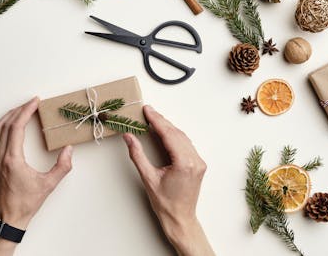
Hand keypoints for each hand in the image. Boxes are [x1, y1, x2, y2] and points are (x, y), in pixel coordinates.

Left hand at [0, 97, 71, 255]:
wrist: (9, 218)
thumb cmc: (26, 203)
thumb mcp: (49, 185)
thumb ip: (62, 166)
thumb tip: (69, 149)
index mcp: (12, 159)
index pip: (17, 127)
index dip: (26, 111)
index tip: (35, 102)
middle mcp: (0, 156)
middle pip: (6, 124)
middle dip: (19, 110)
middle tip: (31, 103)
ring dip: (8, 117)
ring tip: (21, 110)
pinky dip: (0, 127)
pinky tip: (7, 126)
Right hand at [123, 105, 213, 255]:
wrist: (180, 218)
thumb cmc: (165, 203)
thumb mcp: (148, 178)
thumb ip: (137, 155)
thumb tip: (129, 137)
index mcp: (184, 163)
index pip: (169, 134)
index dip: (156, 120)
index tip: (147, 110)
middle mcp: (195, 160)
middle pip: (176, 133)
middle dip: (161, 121)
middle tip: (148, 111)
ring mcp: (198, 162)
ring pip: (182, 137)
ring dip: (168, 127)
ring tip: (153, 119)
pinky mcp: (198, 164)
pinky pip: (186, 144)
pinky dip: (174, 136)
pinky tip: (165, 132)